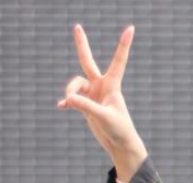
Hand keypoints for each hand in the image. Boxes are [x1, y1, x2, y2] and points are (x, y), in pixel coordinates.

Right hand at [57, 24, 147, 181]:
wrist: (120, 145)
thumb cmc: (119, 130)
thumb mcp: (103, 117)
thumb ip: (86, 107)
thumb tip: (68, 98)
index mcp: (112, 85)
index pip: (118, 61)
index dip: (123, 45)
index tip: (131, 28)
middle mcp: (101, 86)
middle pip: (87, 61)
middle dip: (82, 45)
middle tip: (77, 27)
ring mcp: (93, 95)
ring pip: (74, 85)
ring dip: (71, 93)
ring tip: (70, 103)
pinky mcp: (86, 106)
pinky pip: (72, 99)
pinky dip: (67, 102)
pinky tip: (61, 106)